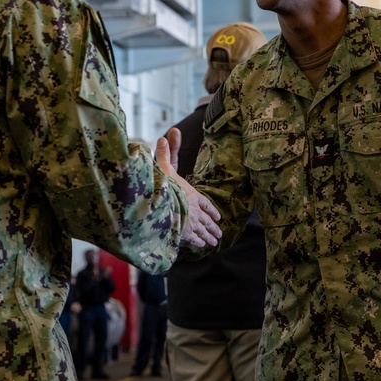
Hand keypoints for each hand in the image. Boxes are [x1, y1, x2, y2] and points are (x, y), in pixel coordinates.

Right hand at [156, 129, 221, 247]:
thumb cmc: (163, 186)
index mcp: (192, 195)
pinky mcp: (184, 234)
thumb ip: (166, 153)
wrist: (160, 206)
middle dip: (213, 227)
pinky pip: (194, 239)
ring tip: (215, 242)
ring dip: (209, 236)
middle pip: (207, 220)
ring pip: (203, 231)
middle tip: (219, 233)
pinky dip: (199, 242)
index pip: (205, 203)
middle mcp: (195, 210)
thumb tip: (165, 135)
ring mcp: (191, 223)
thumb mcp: (164, 167)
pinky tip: (201, 246)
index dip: (211, 210)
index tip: (218, 216)